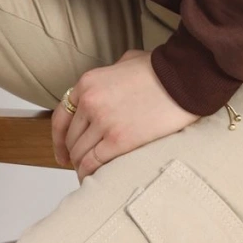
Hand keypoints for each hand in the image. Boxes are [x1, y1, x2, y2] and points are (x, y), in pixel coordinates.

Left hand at [51, 49, 200, 179]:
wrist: (183, 79)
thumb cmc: (161, 69)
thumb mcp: (126, 62)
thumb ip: (110, 75)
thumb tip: (109, 87)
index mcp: (88, 83)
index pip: (61, 117)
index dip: (59, 139)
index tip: (63, 152)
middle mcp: (90, 102)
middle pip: (71, 138)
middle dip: (74, 155)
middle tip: (82, 165)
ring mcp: (102, 122)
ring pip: (80, 153)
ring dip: (83, 166)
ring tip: (92, 175)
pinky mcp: (118, 140)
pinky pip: (94, 163)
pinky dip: (90, 174)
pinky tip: (95, 181)